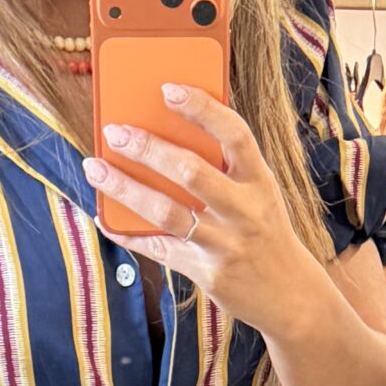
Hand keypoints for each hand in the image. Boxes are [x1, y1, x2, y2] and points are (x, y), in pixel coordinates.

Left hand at [85, 85, 327, 341]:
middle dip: (148, 148)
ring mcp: (226, 245)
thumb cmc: (265, 232)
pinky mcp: (208, 273)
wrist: (290, 296)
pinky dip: (129, 234)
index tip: (168, 89)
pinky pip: (160, 249)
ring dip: (125, 188)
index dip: (202, 109)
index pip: (234, 134)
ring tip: (95, 168)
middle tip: (114, 132)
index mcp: (260, 181)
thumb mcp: (260, 194)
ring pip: (167, 212)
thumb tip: (169, 130)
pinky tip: (105, 218)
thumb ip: (226, 167)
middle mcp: (245, 211)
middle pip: (191, 171)